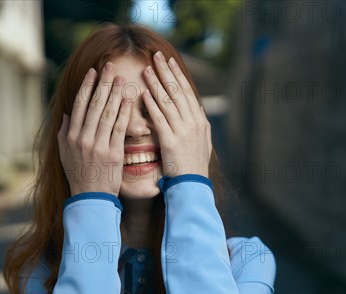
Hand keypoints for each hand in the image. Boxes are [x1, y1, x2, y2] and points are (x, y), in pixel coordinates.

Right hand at [57, 62, 131, 195]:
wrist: (91, 198)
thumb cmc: (79, 175)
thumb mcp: (65, 154)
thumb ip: (64, 132)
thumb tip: (67, 113)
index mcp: (70, 136)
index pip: (79, 105)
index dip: (87, 86)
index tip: (94, 71)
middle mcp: (82, 138)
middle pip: (93, 104)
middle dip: (103, 83)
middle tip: (111, 66)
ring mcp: (97, 145)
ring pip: (107, 113)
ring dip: (115, 93)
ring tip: (123, 77)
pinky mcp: (113, 153)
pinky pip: (119, 127)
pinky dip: (125, 111)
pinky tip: (130, 99)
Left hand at [142, 51, 211, 177]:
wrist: (193, 186)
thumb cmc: (194, 166)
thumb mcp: (202, 142)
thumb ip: (198, 124)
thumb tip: (196, 108)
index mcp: (200, 122)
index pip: (188, 92)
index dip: (178, 75)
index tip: (170, 61)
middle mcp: (193, 123)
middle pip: (178, 92)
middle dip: (166, 72)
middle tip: (156, 56)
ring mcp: (183, 132)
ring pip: (168, 102)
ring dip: (156, 84)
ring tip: (146, 69)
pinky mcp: (171, 142)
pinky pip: (160, 120)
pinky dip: (152, 106)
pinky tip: (143, 94)